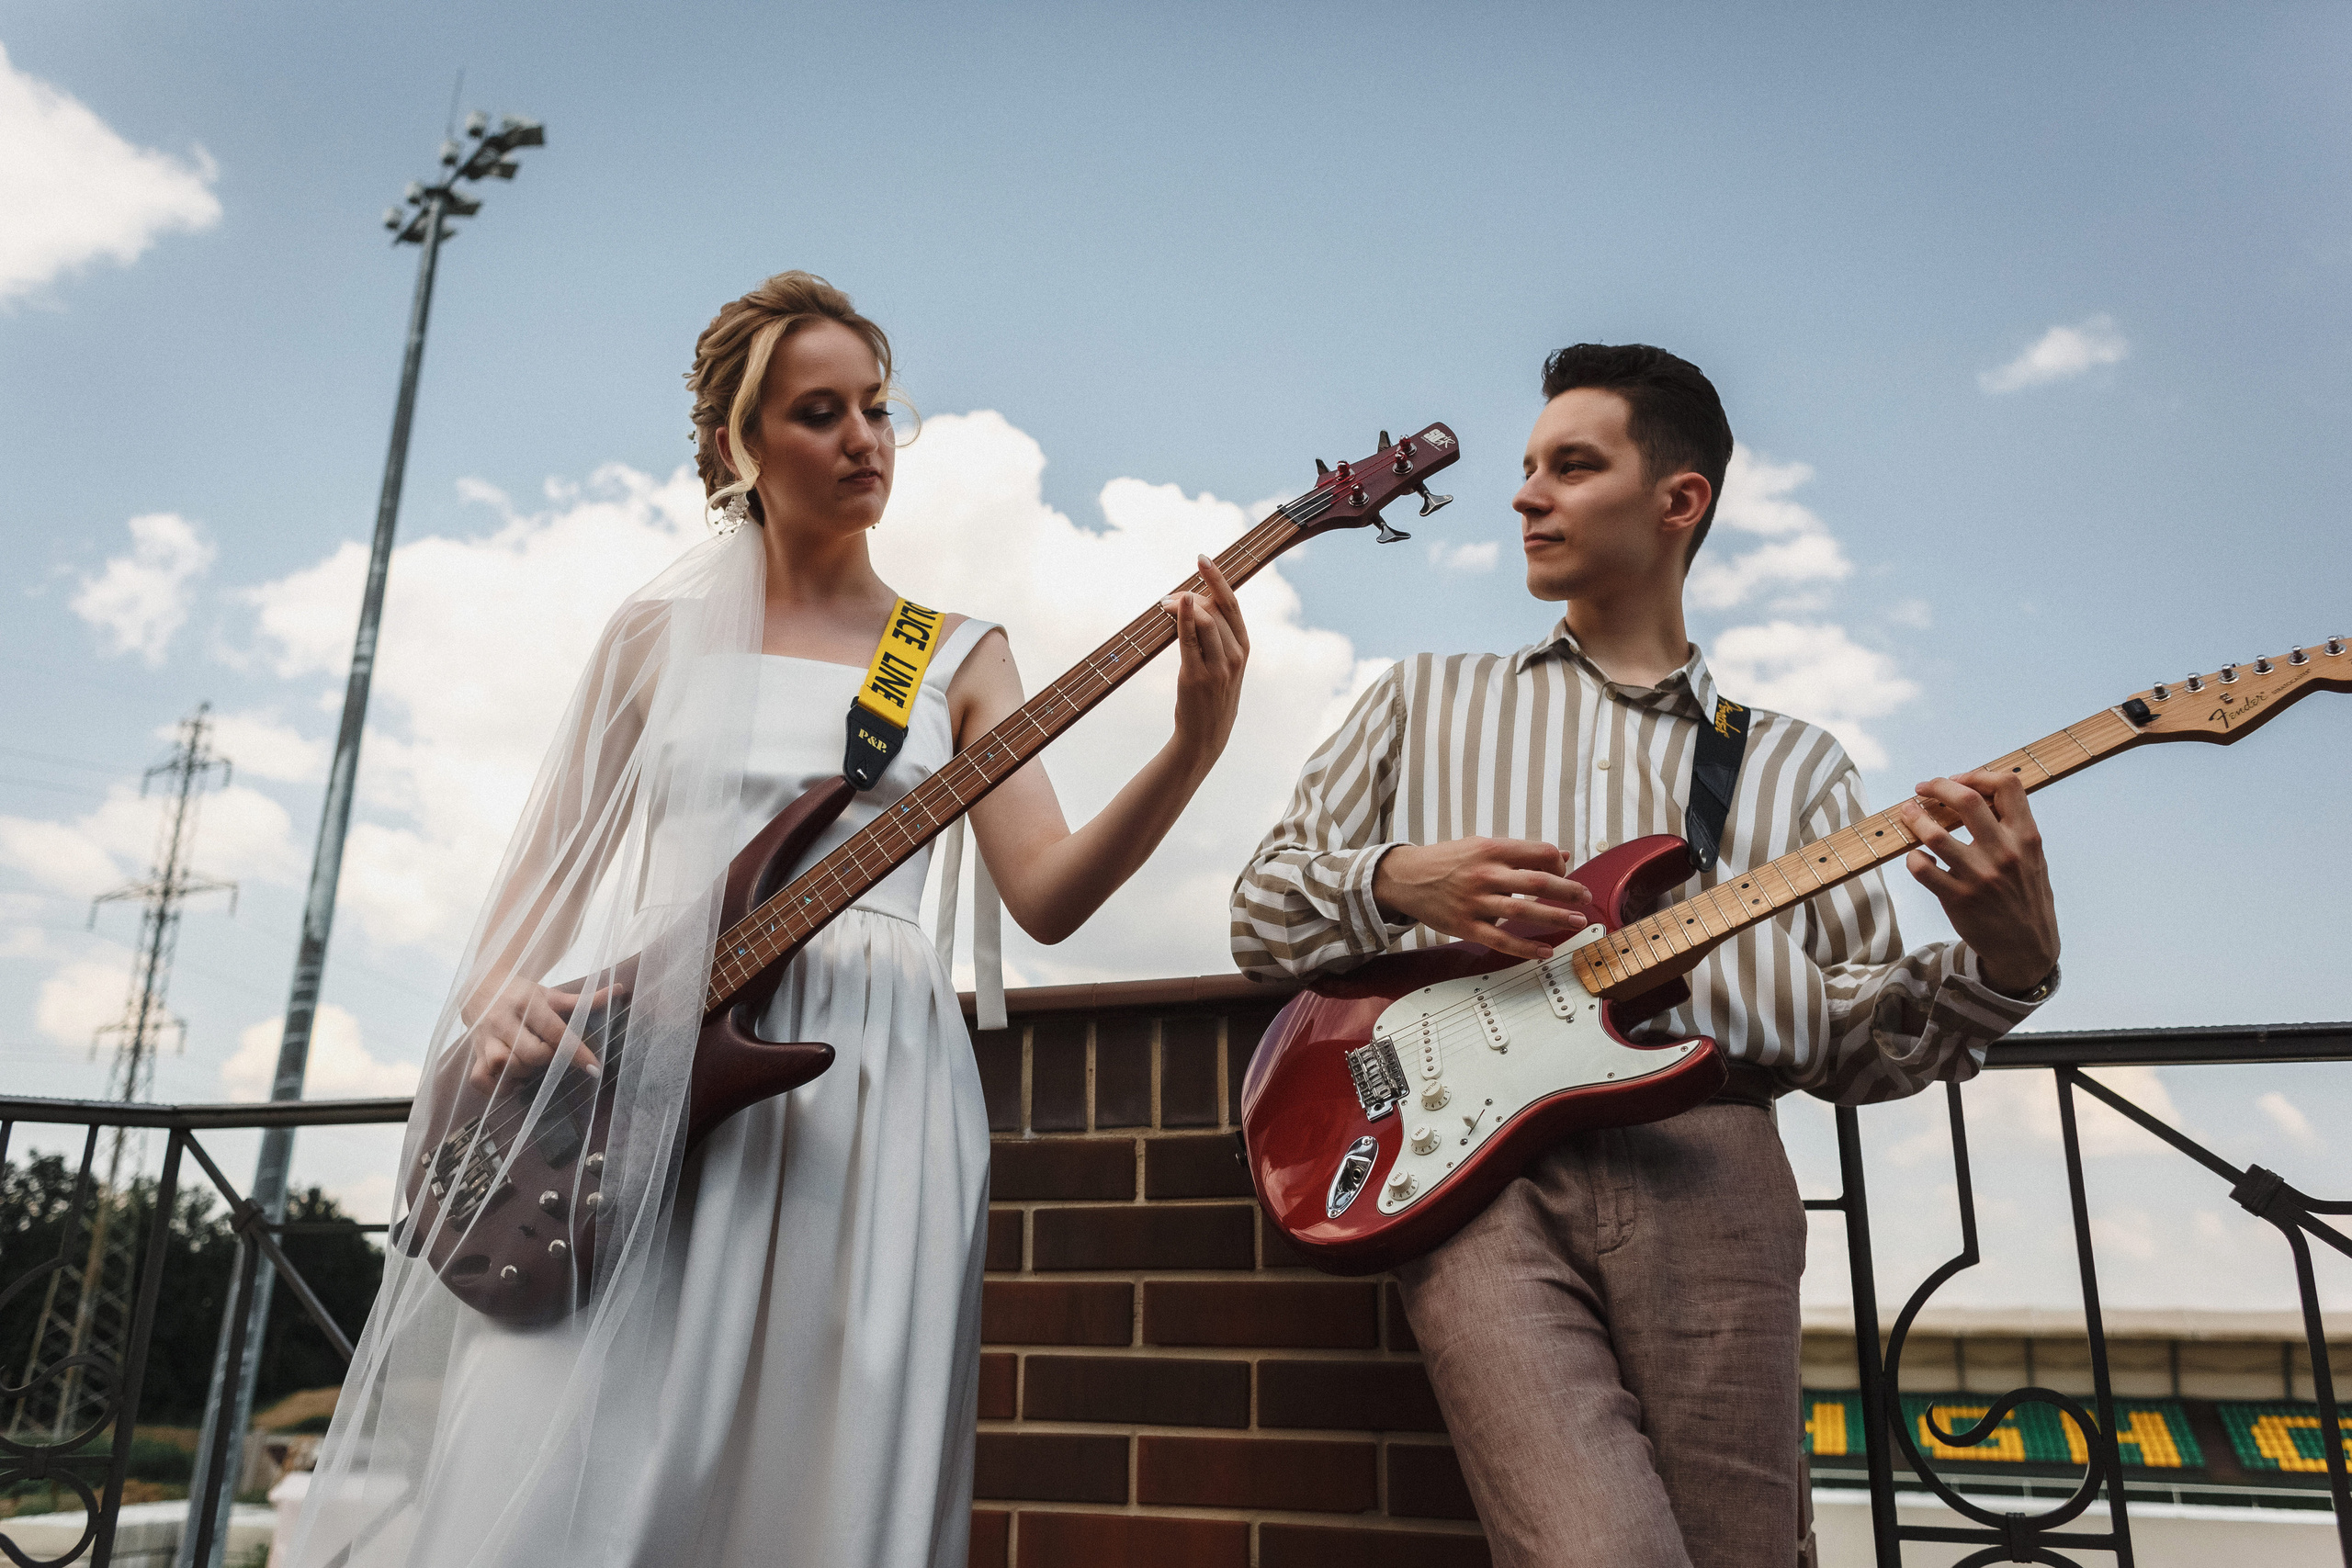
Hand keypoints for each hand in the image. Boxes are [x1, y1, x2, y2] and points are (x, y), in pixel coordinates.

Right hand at [462, 980, 610, 1092]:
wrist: (481, 987)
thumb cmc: (523, 994)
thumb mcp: (550, 994)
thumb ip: (582, 1000)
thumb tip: (618, 989)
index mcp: (527, 1004)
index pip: (554, 1031)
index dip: (575, 1051)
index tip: (593, 1068)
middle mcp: (504, 1021)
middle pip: (529, 1052)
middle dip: (546, 1060)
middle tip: (550, 1056)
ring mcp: (486, 1038)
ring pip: (502, 1064)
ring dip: (522, 1073)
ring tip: (530, 1068)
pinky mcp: (474, 1054)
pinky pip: (479, 1079)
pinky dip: (497, 1087)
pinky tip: (512, 1082)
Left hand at [1166, 555, 1248, 768]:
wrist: (1206, 735)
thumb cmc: (1211, 696)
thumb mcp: (1222, 664)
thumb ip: (1215, 636)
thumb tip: (1194, 602)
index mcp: (1244, 647)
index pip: (1232, 603)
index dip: (1218, 578)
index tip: (1202, 559)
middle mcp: (1236, 654)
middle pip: (1218, 607)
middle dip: (1198, 586)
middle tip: (1176, 586)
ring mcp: (1218, 666)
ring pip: (1205, 620)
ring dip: (1182, 603)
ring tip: (1163, 603)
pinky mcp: (1197, 676)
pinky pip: (1189, 639)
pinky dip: (1181, 618)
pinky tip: (1171, 605)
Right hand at [1372, 837, 1592, 961]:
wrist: (1405, 878)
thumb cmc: (1446, 860)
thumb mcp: (1480, 845)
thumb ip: (1519, 853)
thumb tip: (1561, 857)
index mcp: (1491, 849)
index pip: (1539, 853)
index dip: (1560, 863)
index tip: (1567, 874)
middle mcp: (1485, 874)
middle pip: (1538, 881)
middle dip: (1568, 891)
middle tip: (1585, 897)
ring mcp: (1476, 902)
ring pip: (1523, 911)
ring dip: (1555, 917)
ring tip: (1576, 922)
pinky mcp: (1466, 926)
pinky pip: (1501, 940)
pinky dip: (1525, 947)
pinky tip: (1544, 951)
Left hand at [1900, 770, 2059, 993]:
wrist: (2027, 949)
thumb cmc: (2025, 896)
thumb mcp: (2033, 858)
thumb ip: (2013, 827)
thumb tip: (1979, 791)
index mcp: (2027, 837)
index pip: (2008, 785)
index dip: (1978, 775)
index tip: (1958, 780)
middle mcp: (2005, 853)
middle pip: (1966, 800)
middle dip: (1937, 786)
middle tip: (1922, 788)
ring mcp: (1979, 876)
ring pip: (1934, 834)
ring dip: (1913, 817)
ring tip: (1906, 812)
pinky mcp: (1957, 898)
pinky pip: (1922, 868)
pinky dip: (1912, 857)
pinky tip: (1915, 856)